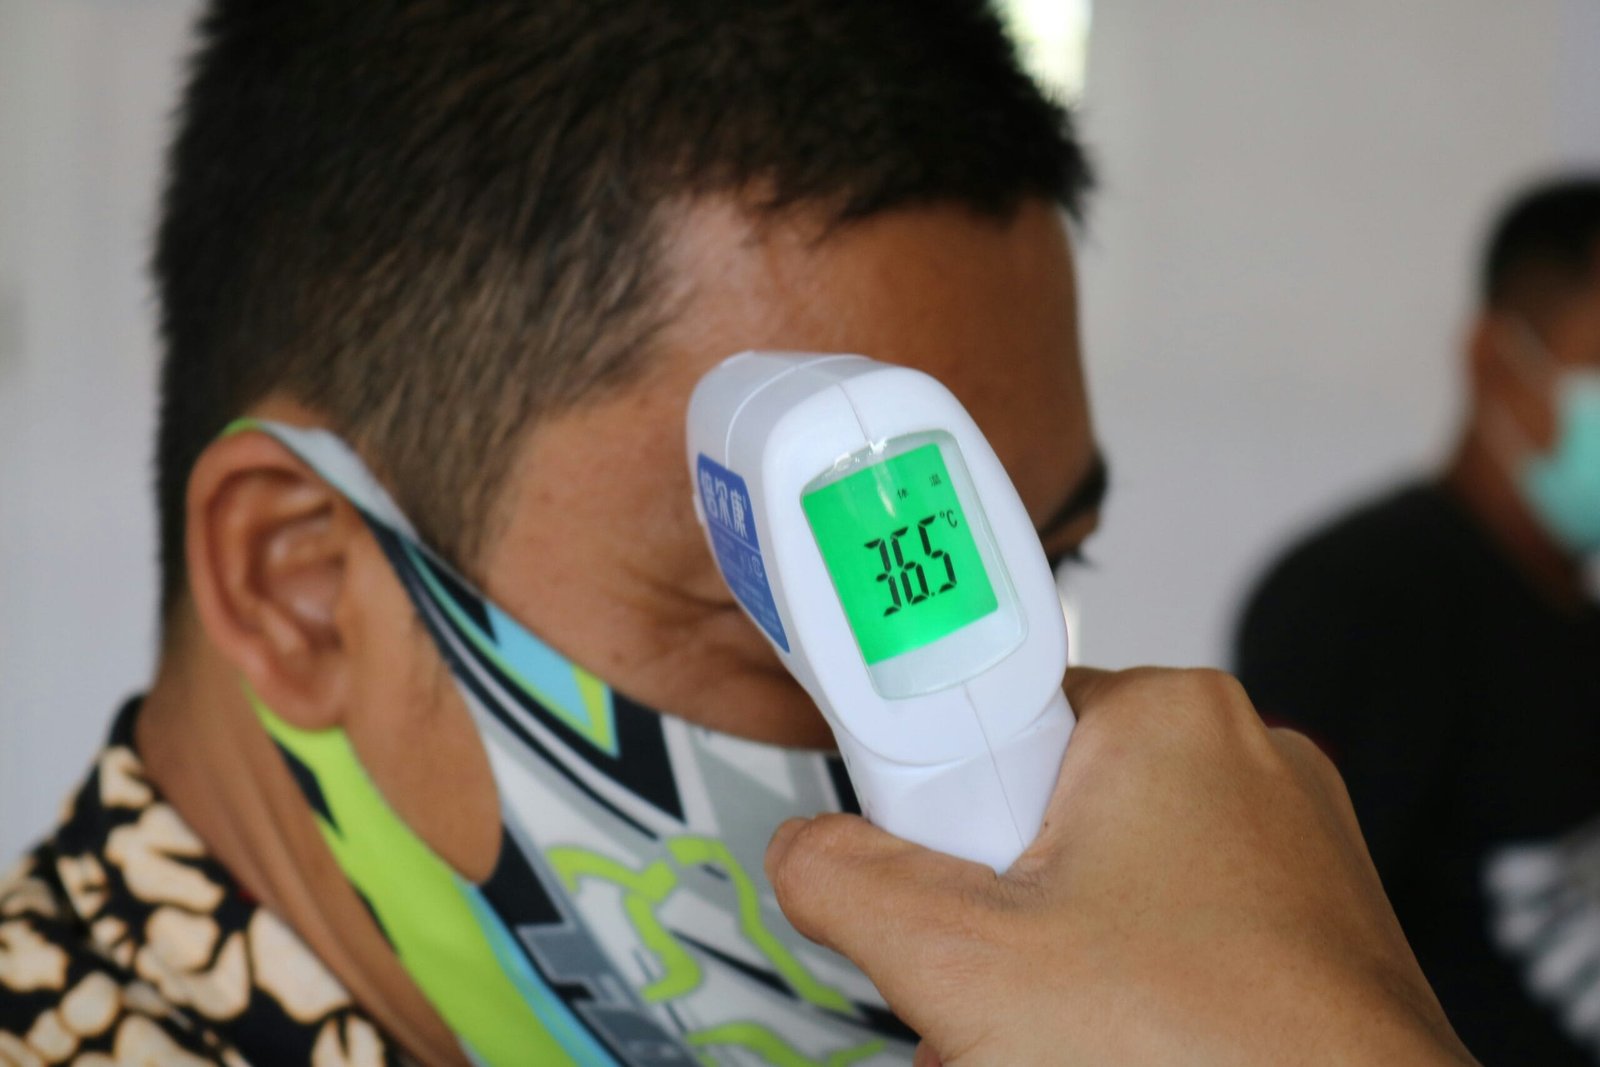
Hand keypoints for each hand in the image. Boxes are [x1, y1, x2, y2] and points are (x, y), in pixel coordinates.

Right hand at [766, 668, 1476, 1065]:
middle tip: (1001, 984)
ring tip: (1059, 1035)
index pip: (985, 713)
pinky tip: (1110, 1044)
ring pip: (1097, 876)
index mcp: (1165, 714)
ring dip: (1047, 958)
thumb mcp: (966, 965)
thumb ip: (847, 882)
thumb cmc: (1216, 1054)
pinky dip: (1118, 978)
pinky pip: (1165, 919)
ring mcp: (1281, 838)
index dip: (935, 809)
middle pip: (1035, 807)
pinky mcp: (1300, 913)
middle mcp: (1238, 752)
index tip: (931, 879)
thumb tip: (805, 851)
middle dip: (990, 911)